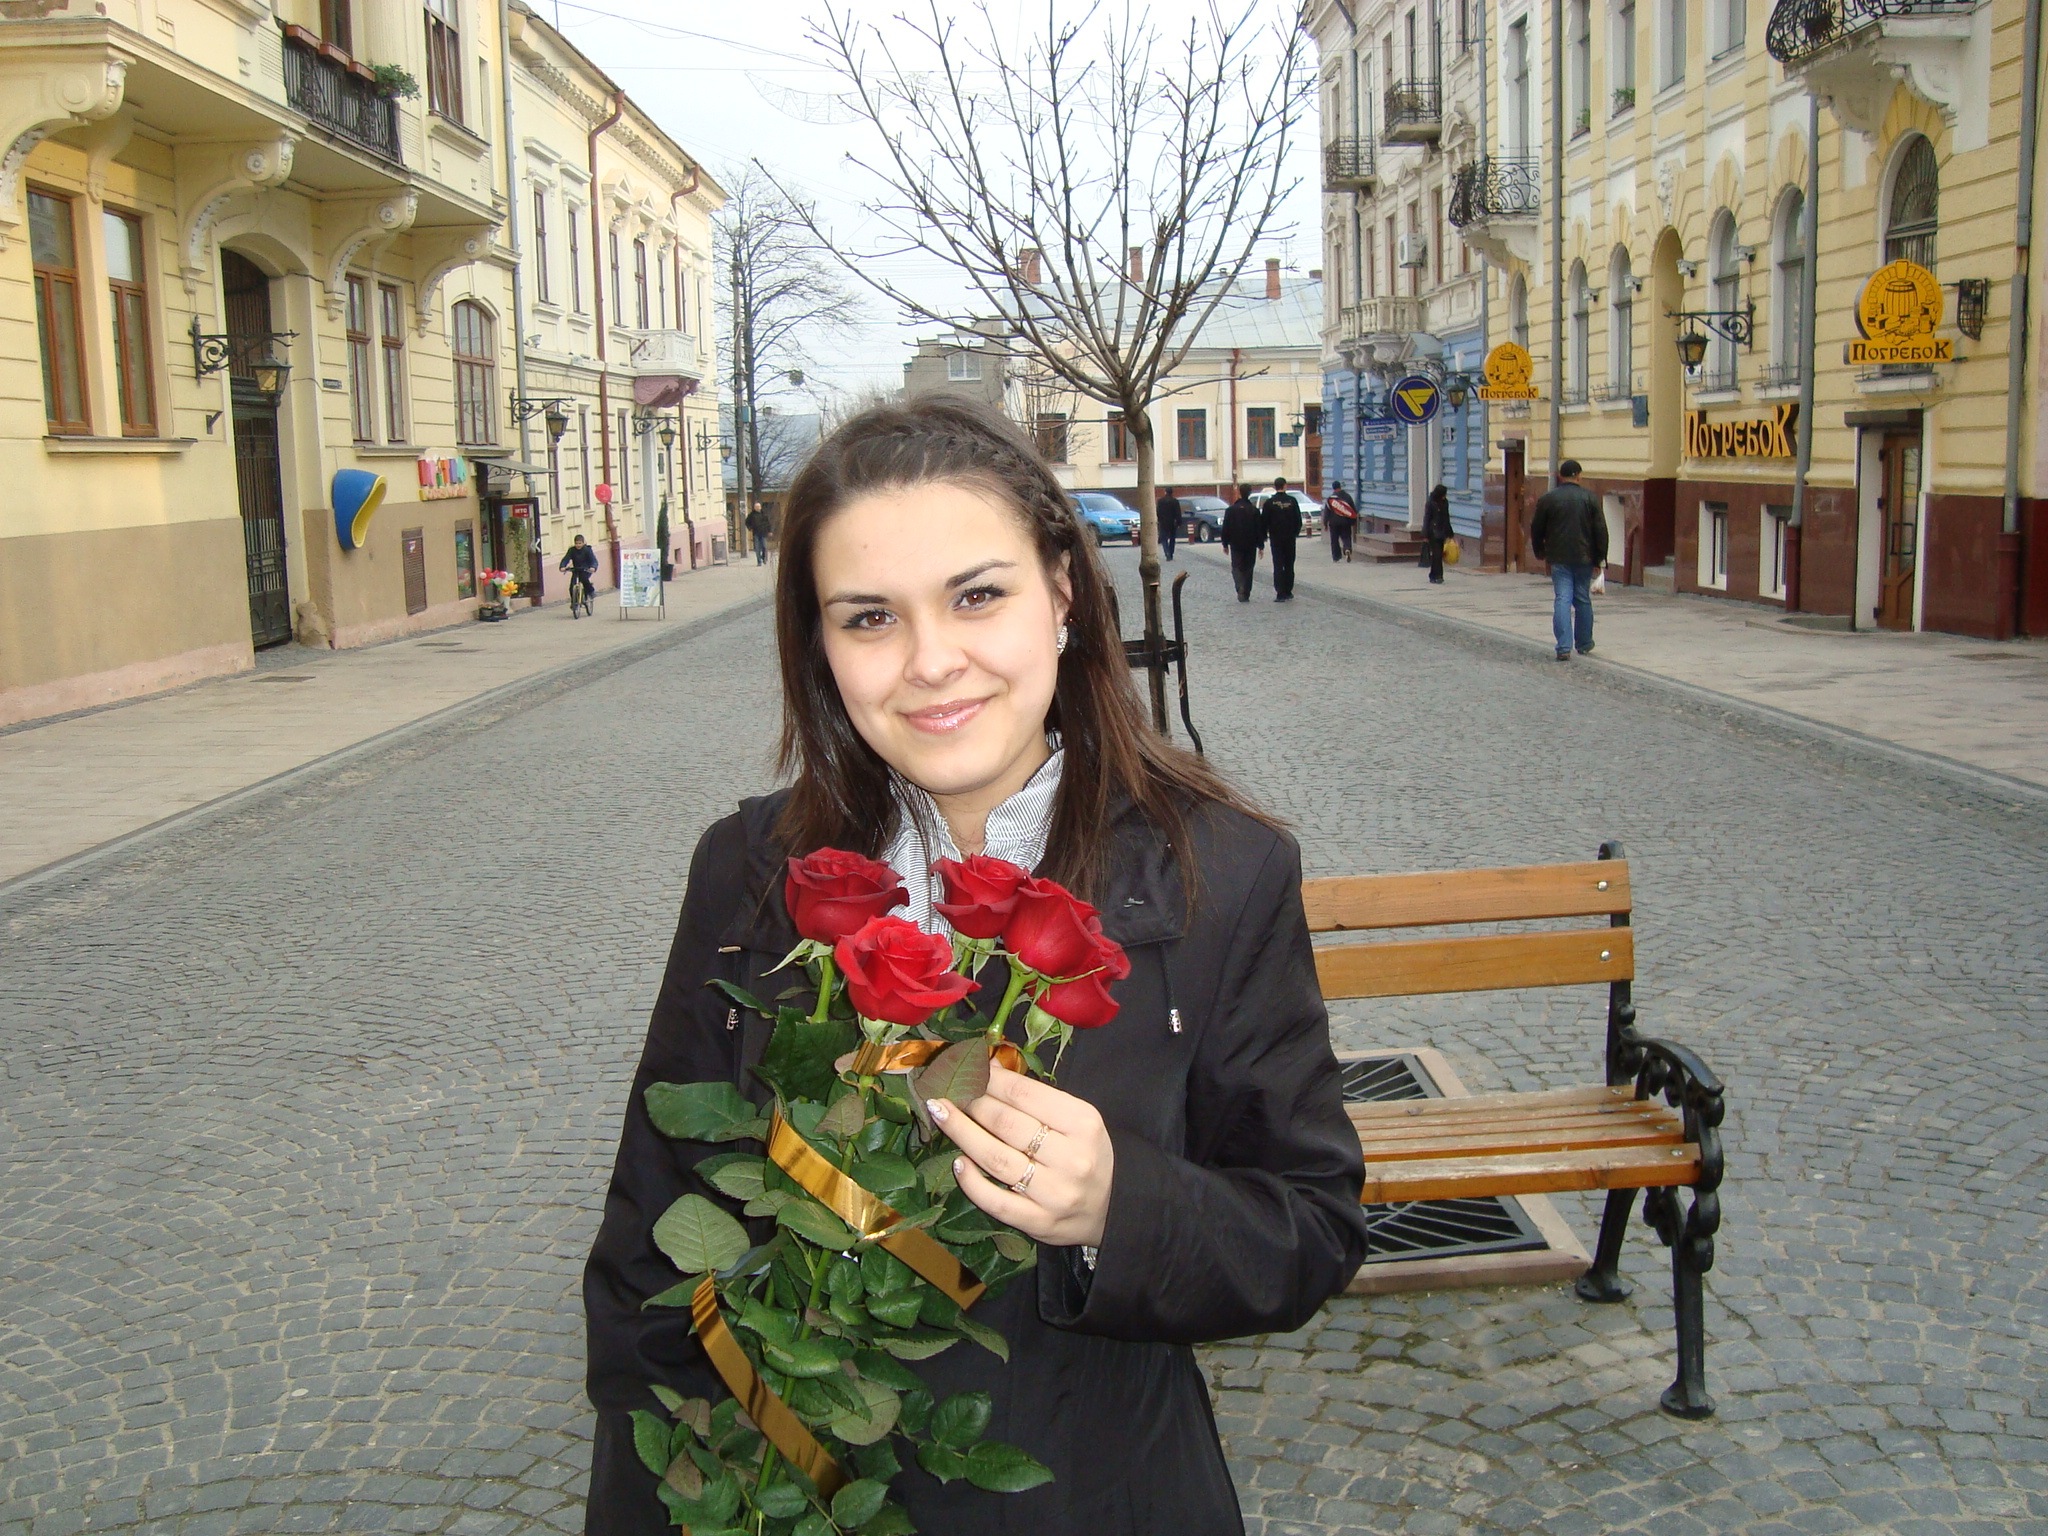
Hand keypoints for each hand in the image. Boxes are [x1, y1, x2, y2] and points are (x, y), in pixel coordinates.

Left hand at [929, 1065, 1113, 1248]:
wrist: (1113, 1209)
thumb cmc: (1088, 1154)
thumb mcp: (1076, 1119)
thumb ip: (1036, 1097)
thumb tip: (988, 1068)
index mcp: (1082, 1123)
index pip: (1025, 1094)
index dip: (989, 1079)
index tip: (967, 1069)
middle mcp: (1071, 1158)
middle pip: (1007, 1124)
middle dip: (972, 1103)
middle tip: (949, 1091)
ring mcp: (1055, 1194)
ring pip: (997, 1159)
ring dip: (962, 1133)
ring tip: (940, 1114)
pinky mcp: (1040, 1222)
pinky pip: (996, 1201)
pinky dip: (972, 1181)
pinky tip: (958, 1163)